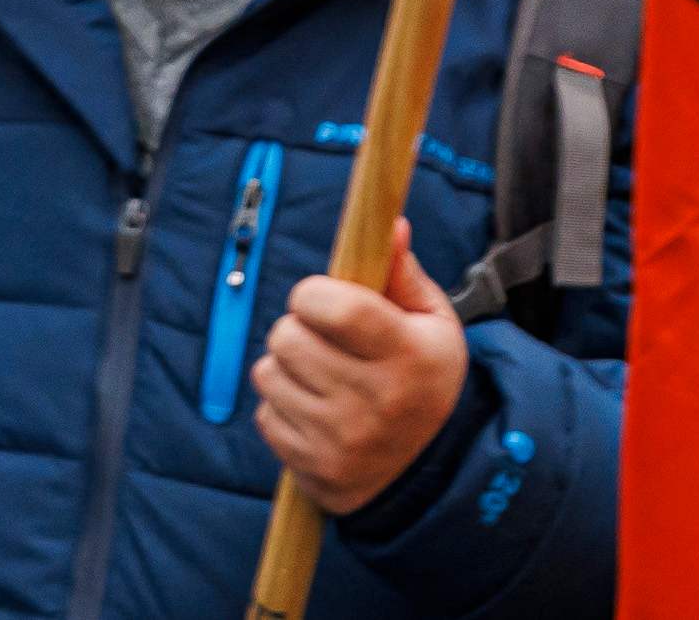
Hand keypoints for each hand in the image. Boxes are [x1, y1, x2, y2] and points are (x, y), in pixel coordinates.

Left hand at [254, 233, 468, 514]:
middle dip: (298, 328)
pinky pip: (265, 416)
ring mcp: (341, 441)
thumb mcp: (433, 325)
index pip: (336, 308)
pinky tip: (314, 412)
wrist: (430, 473)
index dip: (313, 293)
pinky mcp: (314, 468)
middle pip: (288, 336)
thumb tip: (391, 225)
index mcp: (408, 355)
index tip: (322, 297)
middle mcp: (375, 402)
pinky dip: (282, 408)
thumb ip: (403, 274)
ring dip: (285, 367)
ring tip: (320, 375)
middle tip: (323, 339)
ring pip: (268, 373)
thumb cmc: (425, 380)